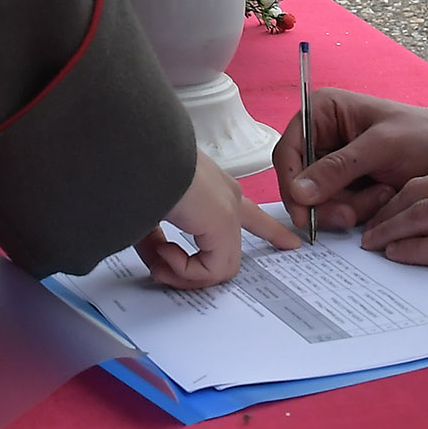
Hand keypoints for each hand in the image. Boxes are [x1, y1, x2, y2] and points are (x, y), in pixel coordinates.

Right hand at [137, 150, 300, 288]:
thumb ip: (157, 242)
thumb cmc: (135, 175)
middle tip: (178, 266)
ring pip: (222, 267)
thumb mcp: (147, 214)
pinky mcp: (222, 221)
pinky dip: (184, 271)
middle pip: (243, 240)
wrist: (135, 155)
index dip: (270, 230)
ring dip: (185, 274)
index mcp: (209, 190)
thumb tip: (162, 265)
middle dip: (212, 266)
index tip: (292, 243)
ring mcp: (227, 209)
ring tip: (159, 258)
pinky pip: (212, 270)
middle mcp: (225, 197)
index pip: (249, 212)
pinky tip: (164, 250)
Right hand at [275, 89, 427, 231]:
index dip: (291, 185)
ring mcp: (332, 162)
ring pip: (318, 201)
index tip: (304, 215)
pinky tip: (383, 196)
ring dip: (349, 206)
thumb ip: (339, 167)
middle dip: (327, 202)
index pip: (288, 152)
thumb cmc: (421, 136)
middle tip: (353, 214)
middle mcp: (320, 136)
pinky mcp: (345, 184)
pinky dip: (358, 210)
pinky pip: (336, 207)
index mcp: (321, 112)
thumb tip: (299, 191)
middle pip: (300, 183)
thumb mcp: (381, 147)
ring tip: (383, 192)